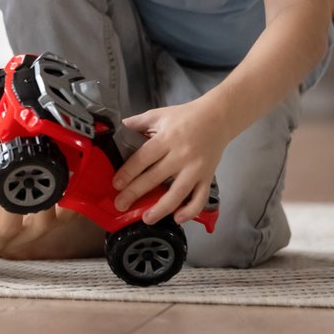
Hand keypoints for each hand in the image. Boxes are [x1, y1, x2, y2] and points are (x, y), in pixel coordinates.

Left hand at [0, 171, 103, 263]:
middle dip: (48, 203)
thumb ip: (20, 175)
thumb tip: (33, 142)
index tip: (78, 180)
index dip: (73, 203)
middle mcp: (16, 237)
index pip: (60, 219)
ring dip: (12, 201)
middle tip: (48, 179)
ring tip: (11, 176)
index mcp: (28, 225)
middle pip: (41, 227)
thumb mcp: (2, 192)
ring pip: (10, 228)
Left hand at [112, 98, 231, 225]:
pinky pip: (199, 199)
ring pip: (177, 193)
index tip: (116, 184)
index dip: (128, 172)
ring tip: (146, 219)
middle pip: (155, 177)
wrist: (218, 118)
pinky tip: (177, 218)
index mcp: (166, 139)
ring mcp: (195, 169)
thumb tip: (121, 126)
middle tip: (120, 205)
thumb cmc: (185, 116)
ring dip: (161, 208)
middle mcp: (180, 156)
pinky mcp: (208, 177)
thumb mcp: (160, 114)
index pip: (143, 158)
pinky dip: (190, 211)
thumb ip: (139, 121)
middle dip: (135, 193)